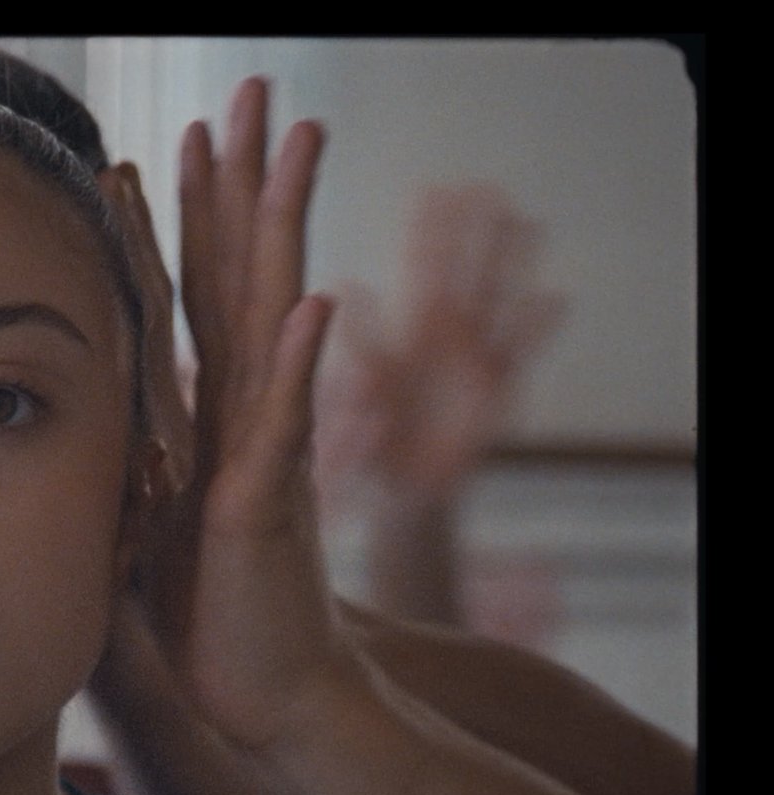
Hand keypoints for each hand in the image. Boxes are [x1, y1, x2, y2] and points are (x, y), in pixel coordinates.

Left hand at [113, 78, 361, 755]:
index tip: (166, 144)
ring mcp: (263, 453)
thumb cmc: (214, 613)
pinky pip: (283, 426)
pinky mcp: (265, 509)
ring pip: (271, 318)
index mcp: (208, 416)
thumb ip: (138, 458)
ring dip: (281, 231)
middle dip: (244, 182)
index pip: (194, 295)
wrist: (269, 696)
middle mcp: (242, 416)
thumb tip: (94, 424)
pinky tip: (314, 301)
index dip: (183, 218)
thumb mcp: (154, 518)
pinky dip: (298, 365)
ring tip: (297, 145)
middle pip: (241, 274)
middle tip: (254, 91)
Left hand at [316, 186, 566, 505]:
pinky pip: (517, 357)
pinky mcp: (494, 397)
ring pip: (497, 305)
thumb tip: (346, 291)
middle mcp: (443, 343)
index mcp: (406, 338)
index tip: (437, 191)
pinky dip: (535, 329)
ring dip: (512, 267)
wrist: (400, 500)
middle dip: (476, 235)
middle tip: (487, 188)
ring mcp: (473, 365)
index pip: (418, 275)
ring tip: (527, 223)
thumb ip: (361, 346)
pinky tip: (555, 298)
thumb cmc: (373, 446)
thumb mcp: (355, 395)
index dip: (430, 235)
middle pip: (464, 277)